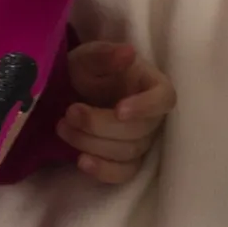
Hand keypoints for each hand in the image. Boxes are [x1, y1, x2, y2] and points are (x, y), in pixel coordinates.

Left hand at [57, 40, 176, 183]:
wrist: (69, 92)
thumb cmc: (86, 70)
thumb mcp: (88, 57)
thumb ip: (105, 55)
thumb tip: (128, 52)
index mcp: (150, 85)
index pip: (164, 99)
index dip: (146, 107)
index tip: (119, 109)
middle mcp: (152, 116)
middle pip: (140, 131)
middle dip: (100, 125)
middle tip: (69, 112)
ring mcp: (141, 141)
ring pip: (128, 152)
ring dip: (92, 143)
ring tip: (63, 127)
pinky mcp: (125, 161)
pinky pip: (124, 173)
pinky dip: (103, 171)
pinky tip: (81, 161)